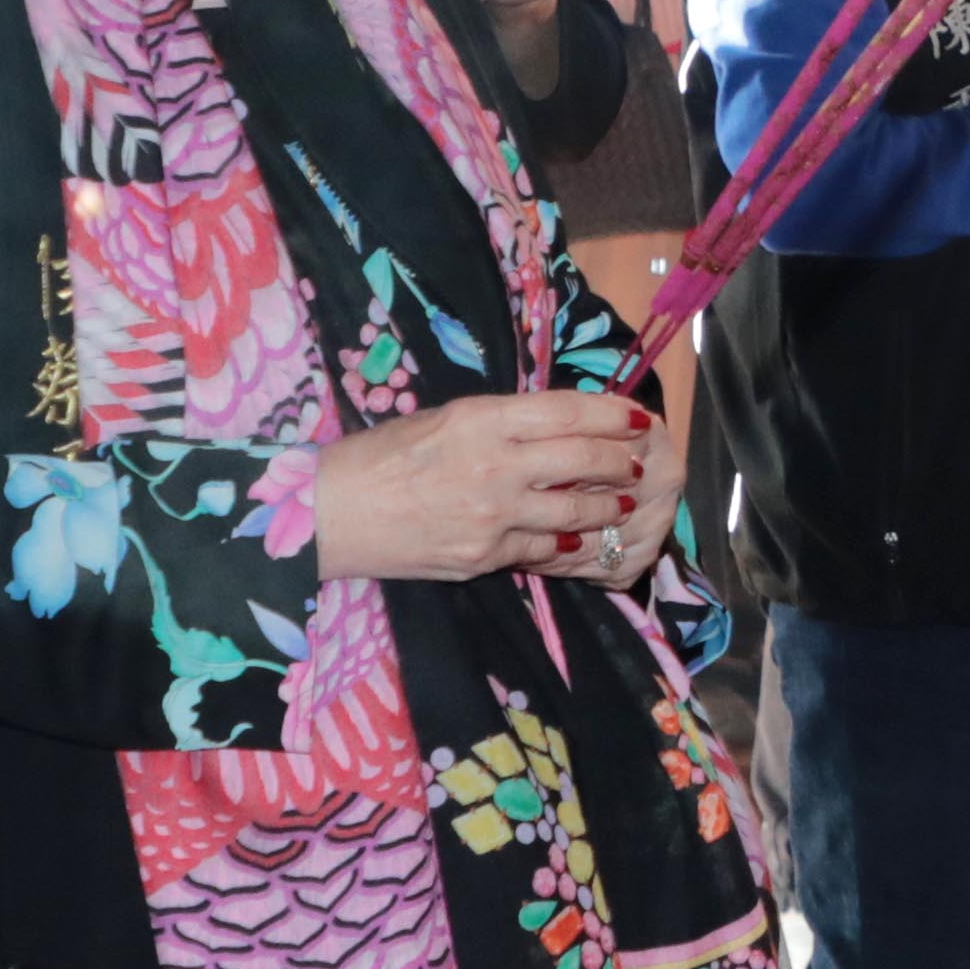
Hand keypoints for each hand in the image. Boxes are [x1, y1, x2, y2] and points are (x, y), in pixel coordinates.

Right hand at [307, 390, 658, 584]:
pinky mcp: (485, 557)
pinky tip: (578, 540)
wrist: (331, 515)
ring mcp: (494, 515)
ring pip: (576, 512)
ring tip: (619, 504)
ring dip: (606, 508)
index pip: (569, 411)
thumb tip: (557, 424)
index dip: (613, 414)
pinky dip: (568, 545)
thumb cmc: (381, 457)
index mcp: (483, 418)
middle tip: (637, 462)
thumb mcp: (443, 419)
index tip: (638, 417)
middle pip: (584, 459)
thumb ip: (501, 422)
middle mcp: (496, 463)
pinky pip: (545, 551)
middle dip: (621, 461)